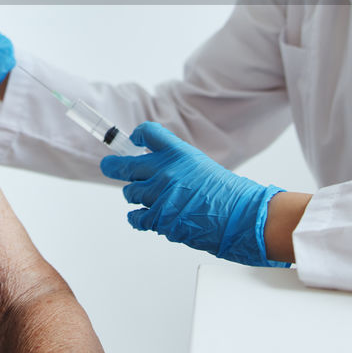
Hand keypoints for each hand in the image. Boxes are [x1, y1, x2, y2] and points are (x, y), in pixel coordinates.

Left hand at [99, 122, 288, 267]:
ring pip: (130, 193)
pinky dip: (137, 218)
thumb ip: (177, 165)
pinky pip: (136, 217)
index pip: (148, 133)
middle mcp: (165, 170)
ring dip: (135, 196)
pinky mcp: (160, 218)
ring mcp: (160, 195)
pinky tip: (141, 216)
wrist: (243, 217)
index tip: (133, 140)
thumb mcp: (202, 167)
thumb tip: (156, 169)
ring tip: (148, 200)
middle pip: (125, 164)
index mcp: (178, 153)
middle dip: (113, 166)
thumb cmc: (228, 195)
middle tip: (108, 165)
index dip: (138, 135)